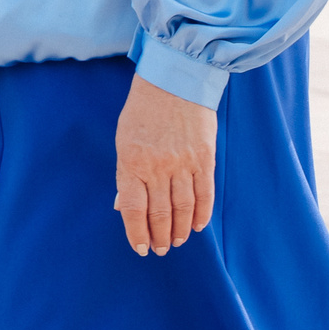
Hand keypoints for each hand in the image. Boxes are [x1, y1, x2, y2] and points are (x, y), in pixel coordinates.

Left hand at [114, 76, 216, 256]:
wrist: (174, 80)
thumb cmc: (143, 111)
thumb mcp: (124, 141)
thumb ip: (126, 175)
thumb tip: (123, 208)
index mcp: (132, 162)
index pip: (134, 210)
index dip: (137, 234)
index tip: (141, 248)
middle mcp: (157, 166)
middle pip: (160, 214)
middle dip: (160, 237)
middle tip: (162, 249)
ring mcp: (183, 164)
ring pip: (184, 209)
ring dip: (181, 230)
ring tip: (178, 240)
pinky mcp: (204, 159)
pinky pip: (205, 195)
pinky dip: (202, 214)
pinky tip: (198, 225)